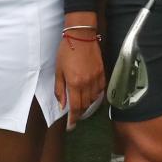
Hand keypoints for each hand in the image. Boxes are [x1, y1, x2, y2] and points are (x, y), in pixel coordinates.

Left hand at [54, 16, 104, 130]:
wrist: (81, 35)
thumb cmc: (66, 51)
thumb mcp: (58, 70)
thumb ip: (60, 90)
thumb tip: (62, 106)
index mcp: (74, 83)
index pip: (76, 108)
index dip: (73, 119)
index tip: (71, 126)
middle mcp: (87, 83)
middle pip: (86, 105)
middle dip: (80, 112)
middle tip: (75, 114)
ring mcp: (96, 77)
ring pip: (94, 98)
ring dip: (88, 104)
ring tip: (82, 103)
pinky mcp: (103, 72)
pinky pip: (102, 89)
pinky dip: (97, 94)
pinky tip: (92, 93)